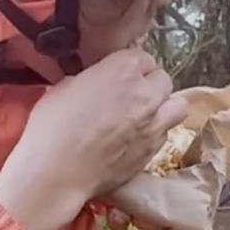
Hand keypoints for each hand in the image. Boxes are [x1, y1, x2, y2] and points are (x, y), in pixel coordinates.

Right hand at [0, 49, 187, 229]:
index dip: (131, 66)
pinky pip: (165, 134)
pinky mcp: (154, 150)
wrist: (57, 172)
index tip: (120, 74)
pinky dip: (155, 133)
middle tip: (132, 94)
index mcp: (123, 70)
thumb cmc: (52, 127)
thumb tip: (96, 83)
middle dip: (150, 84)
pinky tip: (136, 138)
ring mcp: (154, 124)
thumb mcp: (65, 86)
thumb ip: (91, 79)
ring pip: (177, 106)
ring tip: (145, 114)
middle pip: (163, 79)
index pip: (142, 56)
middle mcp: (146, 94)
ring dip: (164, 107)